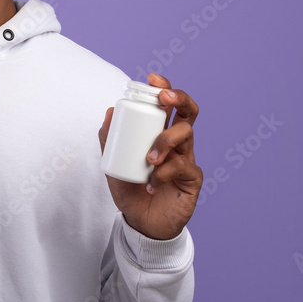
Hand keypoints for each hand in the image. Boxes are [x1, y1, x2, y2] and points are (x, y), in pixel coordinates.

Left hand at [98, 73, 202, 239]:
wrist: (141, 223)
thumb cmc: (130, 190)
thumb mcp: (113, 163)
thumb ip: (109, 140)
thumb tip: (110, 111)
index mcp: (161, 133)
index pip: (168, 105)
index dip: (165, 87)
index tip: (153, 78)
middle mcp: (178, 142)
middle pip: (188, 111)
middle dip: (179, 97)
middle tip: (164, 98)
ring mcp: (187, 159)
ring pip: (186, 134)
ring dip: (165, 141)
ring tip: (149, 159)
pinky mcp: (193, 179)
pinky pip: (183, 166)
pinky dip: (165, 172)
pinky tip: (152, 184)